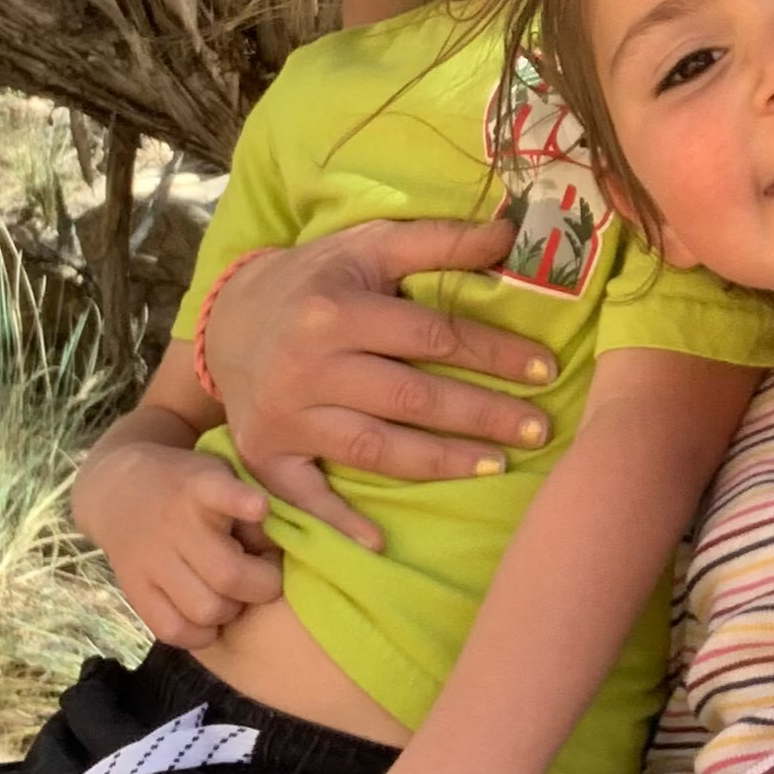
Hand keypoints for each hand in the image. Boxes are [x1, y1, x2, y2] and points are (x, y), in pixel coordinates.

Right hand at [73, 442, 281, 650]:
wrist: (122, 489)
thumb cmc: (190, 485)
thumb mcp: (221, 473)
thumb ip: (248, 502)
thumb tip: (276, 547)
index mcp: (200, 487)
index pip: (219, 492)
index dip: (241, 501)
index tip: (261, 507)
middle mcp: (175, 525)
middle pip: (227, 573)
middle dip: (262, 584)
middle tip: (267, 577)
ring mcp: (152, 562)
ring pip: (204, 609)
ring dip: (233, 610)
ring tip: (237, 597)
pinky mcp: (135, 592)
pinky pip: (172, 630)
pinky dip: (200, 633)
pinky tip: (211, 619)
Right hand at [200, 219, 559, 549]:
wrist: (229, 320)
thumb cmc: (318, 279)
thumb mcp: (371, 245)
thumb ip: (440, 240)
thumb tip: (509, 232)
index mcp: (337, 309)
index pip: (432, 336)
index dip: (493, 353)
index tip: (545, 369)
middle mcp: (308, 366)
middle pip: (410, 397)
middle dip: (482, 415)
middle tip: (539, 429)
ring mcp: (285, 417)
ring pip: (374, 449)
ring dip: (439, 462)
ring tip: (498, 467)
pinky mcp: (264, 456)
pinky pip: (304, 497)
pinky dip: (339, 522)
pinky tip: (381, 541)